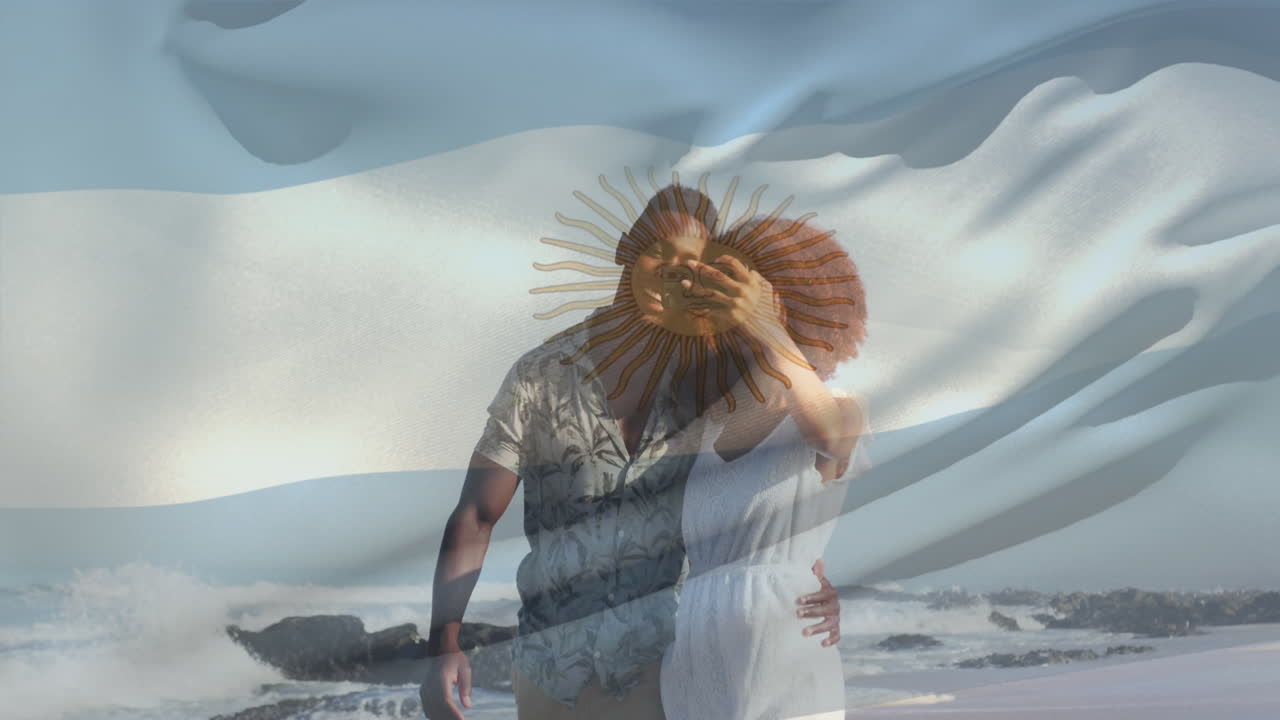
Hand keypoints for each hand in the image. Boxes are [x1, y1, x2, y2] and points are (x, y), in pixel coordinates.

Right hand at [419, 650, 471, 718]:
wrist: (440, 650)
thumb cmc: (455, 660)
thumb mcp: (465, 670)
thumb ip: (466, 687)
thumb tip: (467, 706)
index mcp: (440, 678)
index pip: (445, 700)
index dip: (452, 713)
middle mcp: (430, 685)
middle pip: (437, 708)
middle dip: (448, 718)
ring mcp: (425, 689)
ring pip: (430, 710)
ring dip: (441, 718)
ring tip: (455, 719)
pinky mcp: (423, 692)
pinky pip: (427, 708)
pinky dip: (435, 715)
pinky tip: (444, 718)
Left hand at [683, 256, 807, 368]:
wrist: (768, 332)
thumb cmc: (767, 310)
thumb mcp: (768, 291)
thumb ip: (759, 280)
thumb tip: (750, 271)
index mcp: (750, 282)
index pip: (734, 264)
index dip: (724, 259)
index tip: (715, 258)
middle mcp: (741, 291)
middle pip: (717, 276)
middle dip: (701, 268)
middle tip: (689, 263)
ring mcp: (734, 305)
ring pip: (709, 293)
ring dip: (694, 287)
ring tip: (683, 282)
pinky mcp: (729, 317)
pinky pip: (711, 310)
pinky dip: (699, 308)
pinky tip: (688, 305)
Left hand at [797, 558, 840, 646]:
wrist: (825, 601)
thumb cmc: (816, 589)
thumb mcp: (815, 580)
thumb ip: (815, 572)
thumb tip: (818, 560)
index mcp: (830, 592)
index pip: (822, 594)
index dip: (811, 597)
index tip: (798, 600)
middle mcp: (835, 605)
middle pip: (825, 610)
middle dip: (811, 612)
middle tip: (797, 614)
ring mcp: (836, 617)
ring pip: (829, 624)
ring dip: (817, 628)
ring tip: (804, 632)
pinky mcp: (835, 628)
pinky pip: (837, 635)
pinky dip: (831, 640)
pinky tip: (822, 644)